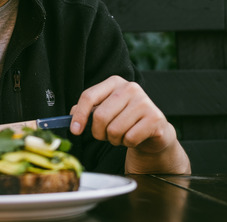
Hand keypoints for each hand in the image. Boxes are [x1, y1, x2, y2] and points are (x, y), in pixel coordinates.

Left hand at [69, 75, 189, 172]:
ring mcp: (144, 101)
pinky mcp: (155, 117)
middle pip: (100, 116)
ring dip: (115, 140)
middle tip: (105, 135)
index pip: (89, 96)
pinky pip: (130, 138)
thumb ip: (87, 110)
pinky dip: (128, 143)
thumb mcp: (105, 111)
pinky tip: (134, 138)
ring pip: (115, 130)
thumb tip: (71, 117)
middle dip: (99, 133)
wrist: (154, 130)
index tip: (75, 130)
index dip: (79, 116)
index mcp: (114, 82)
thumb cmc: (124, 119)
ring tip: (122, 135)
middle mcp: (130, 88)